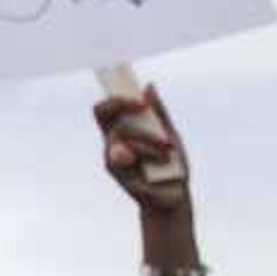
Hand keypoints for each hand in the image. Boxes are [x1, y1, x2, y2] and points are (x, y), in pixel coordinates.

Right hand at [93, 80, 192, 214]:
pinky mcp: (116, 170)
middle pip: (101, 111)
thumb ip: (159, 113)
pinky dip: (149, 153)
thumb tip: (149, 86)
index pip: (107, 107)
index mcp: (124, 130)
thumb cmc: (172, 168)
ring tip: (168, 150)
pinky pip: (128, 151)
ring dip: (149, 138)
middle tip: (141, 105)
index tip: (123, 76)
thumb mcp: (171, 135)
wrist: (175, 198)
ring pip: (121, 131)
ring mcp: (112, 155)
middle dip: (120, 103)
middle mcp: (113, 141)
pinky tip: (162, 161)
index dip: (110, 91)